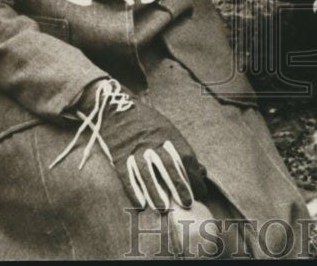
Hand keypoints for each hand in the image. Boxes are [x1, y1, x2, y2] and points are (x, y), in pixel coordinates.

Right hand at [52, 79, 208, 210]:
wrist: (116, 108)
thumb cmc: (146, 123)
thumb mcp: (167, 129)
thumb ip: (181, 149)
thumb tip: (200, 170)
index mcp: (168, 134)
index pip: (185, 156)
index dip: (194, 175)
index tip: (201, 192)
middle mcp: (153, 141)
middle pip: (168, 164)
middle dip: (179, 185)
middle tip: (187, 203)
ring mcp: (135, 148)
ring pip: (147, 172)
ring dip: (156, 192)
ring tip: (164, 208)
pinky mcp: (119, 155)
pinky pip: (127, 174)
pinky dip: (134, 190)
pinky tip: (140, 204)